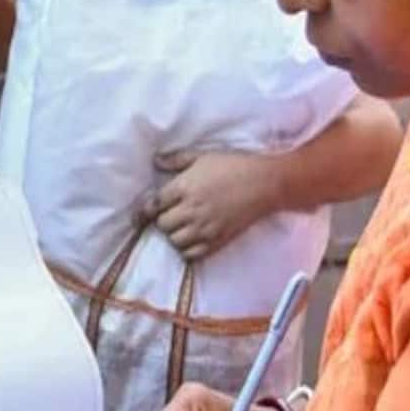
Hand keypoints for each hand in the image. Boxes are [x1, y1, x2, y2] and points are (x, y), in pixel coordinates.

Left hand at [143, 149, 282, 260]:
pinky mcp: (218, 240)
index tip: (143, 213)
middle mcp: (191, 210)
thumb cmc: (234, 165)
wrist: (266, 182)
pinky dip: (187, 250)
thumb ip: (176, 160)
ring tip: (181, 227)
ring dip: (174, 235)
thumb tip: (156, 162)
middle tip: (170, 215)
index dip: (145, 210)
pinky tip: (191, 240)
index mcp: (184, 187)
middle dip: (162, 221)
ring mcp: (205, 227)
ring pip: (175, 241)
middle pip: (162, 225)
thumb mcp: (202, 156)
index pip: (153, 205)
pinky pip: (192, 254)